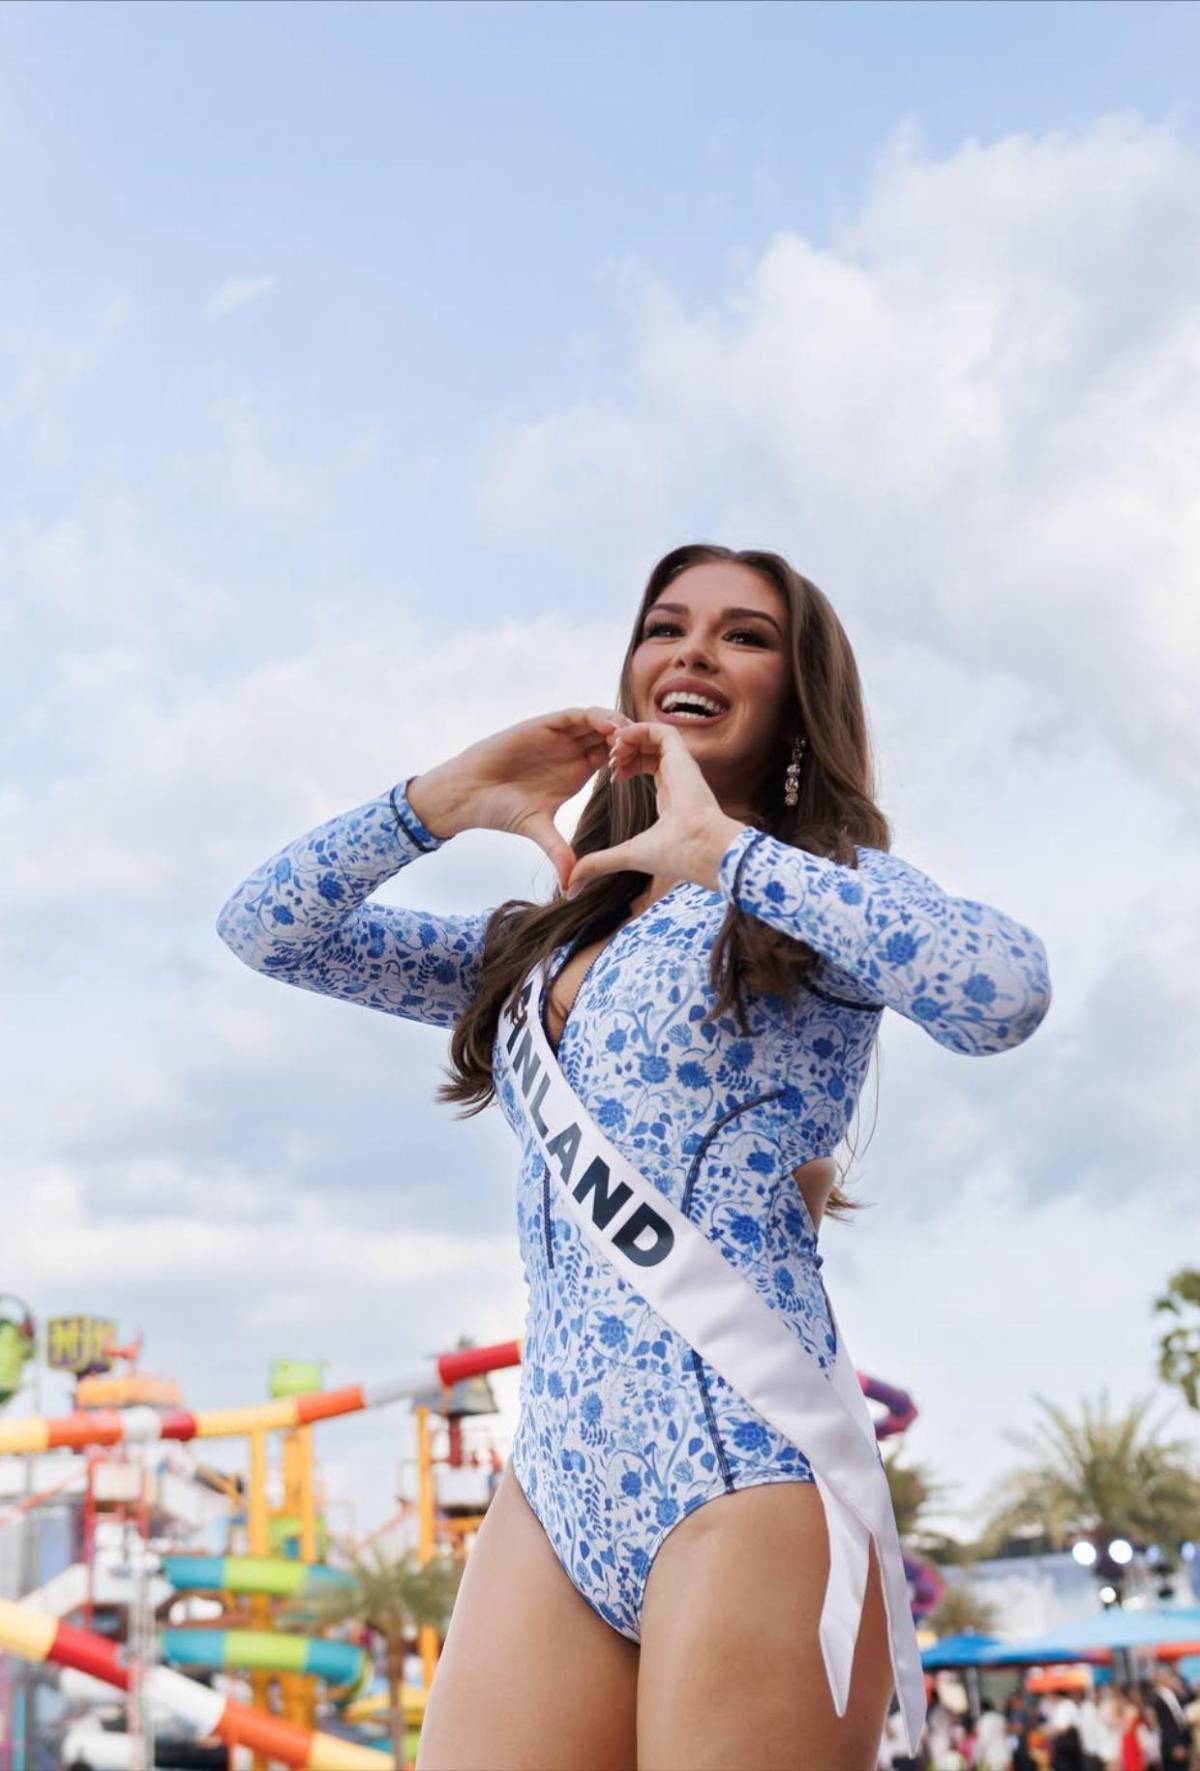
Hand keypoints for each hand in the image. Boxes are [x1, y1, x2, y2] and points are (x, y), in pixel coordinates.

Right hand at [407, 707, 629, 891]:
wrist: (467, 794)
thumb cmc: (500, 811)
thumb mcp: (538, 831)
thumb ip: (558, 852)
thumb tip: (570, 886)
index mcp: (577, 773)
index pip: (614, 758)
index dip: (633, 763)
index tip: (647, 776)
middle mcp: (571, 752)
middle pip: (613, 737)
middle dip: (632, 741)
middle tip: (647, 753)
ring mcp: (558, 737)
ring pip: (599, 722)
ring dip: (618, 727)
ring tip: (631, 741)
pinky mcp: (544, 725)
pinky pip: (576, 715)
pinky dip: (596, 718)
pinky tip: (610, 729)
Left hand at [564, 720, 742, 895]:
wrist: (699, 850)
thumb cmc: (675, 855)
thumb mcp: (627, 855)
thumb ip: (599, 863)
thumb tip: (571, 887)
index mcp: (672, 796)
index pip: (651, 768)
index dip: (628, 766)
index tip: (611, 778)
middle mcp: (679, 777)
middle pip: (651, 749)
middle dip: (626, 749)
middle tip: (608, 760)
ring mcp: (682, 765)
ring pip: (655, 736)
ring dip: (630, 738)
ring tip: (612, 752)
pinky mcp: (683, 757)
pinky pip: (661, 730)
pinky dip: (638, 730)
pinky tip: (620, 742)